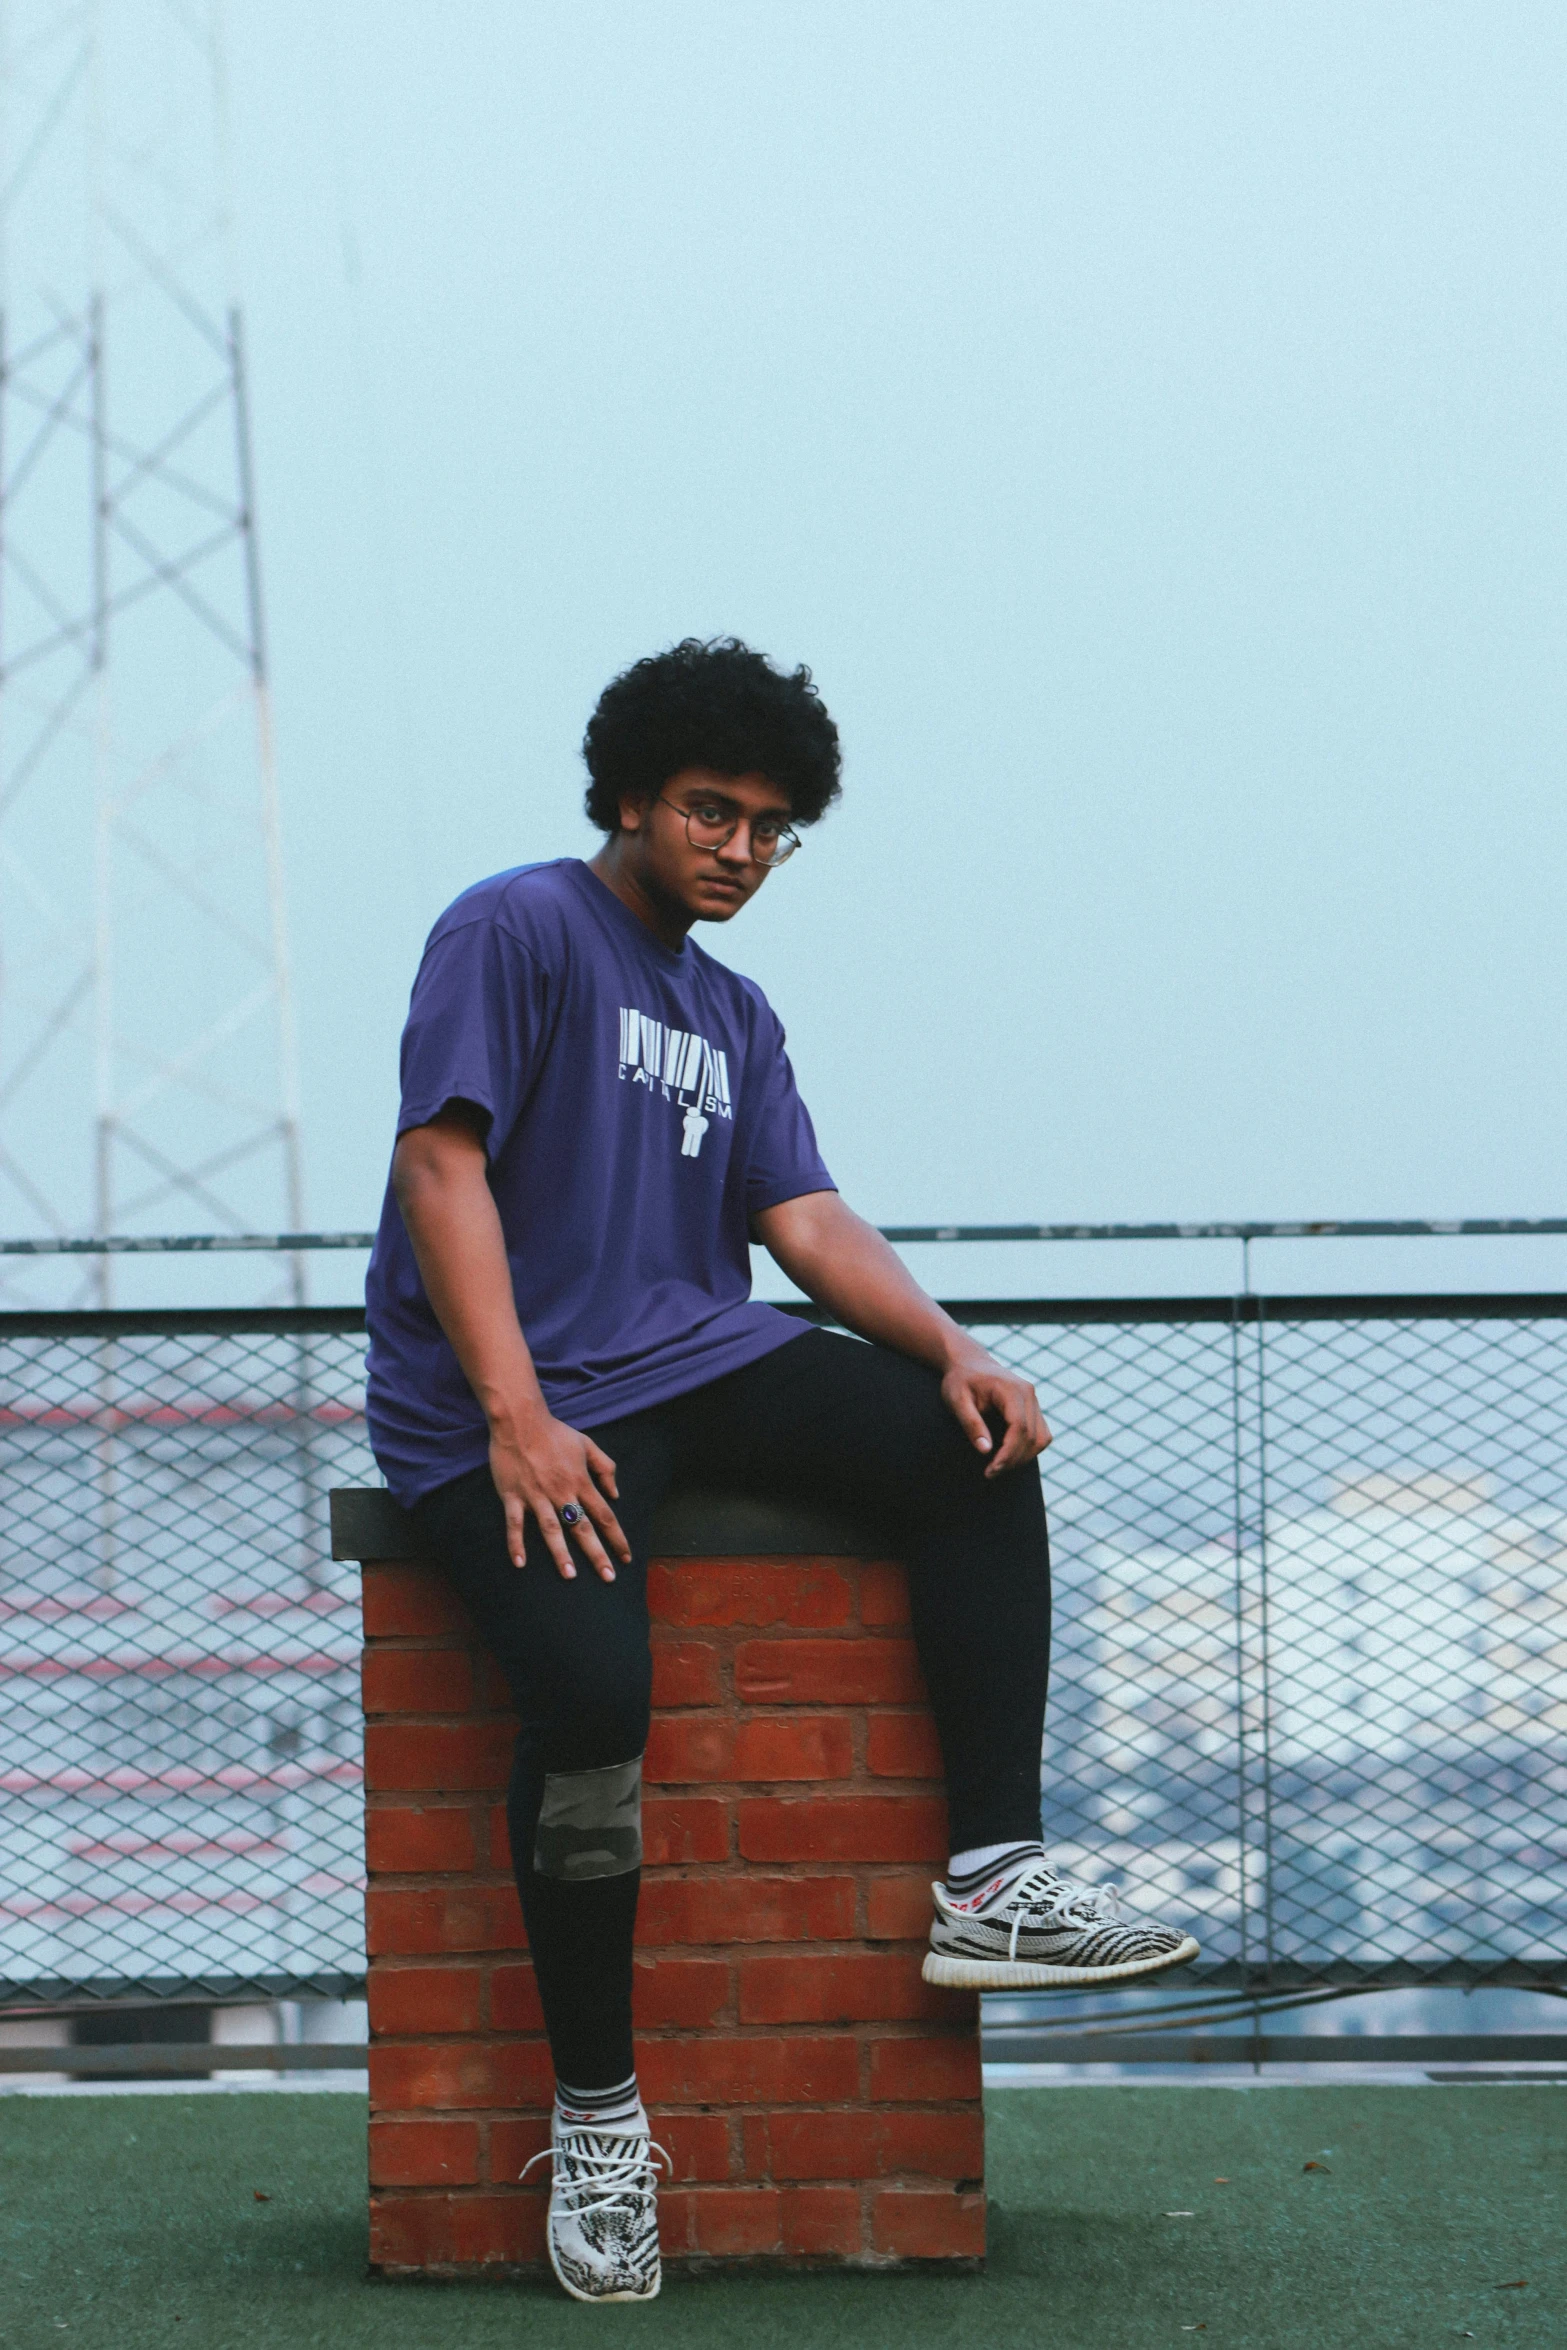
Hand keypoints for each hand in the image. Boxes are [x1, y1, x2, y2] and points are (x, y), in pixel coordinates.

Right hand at [488, 1409, 631, 1580]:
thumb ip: (605, 1467)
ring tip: (570, 1576)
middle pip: (583, 1528)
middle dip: (597, 1554)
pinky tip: (520, 1563)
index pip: (604, 1515)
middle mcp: (561, 1492)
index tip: (626, 1557)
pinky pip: (515, 1524)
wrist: (520, 1420)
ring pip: (552, 1530)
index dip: (617, 1538)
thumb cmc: (555, 1432)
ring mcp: (537, 1495)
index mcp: (580, 1481)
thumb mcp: (587, 1444)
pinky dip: (516, 1543)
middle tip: (608, 1577)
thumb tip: (615, 1494)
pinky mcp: (514, 1496)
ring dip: (561, 1554)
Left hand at [939, 1350, 1050, 1476]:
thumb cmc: (960, 1380)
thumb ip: (971, 1424)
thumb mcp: (956, 1400)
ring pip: (1041, 1439)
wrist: (969, 1362)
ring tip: (998, 1467)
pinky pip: (1041, 1435)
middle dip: (1014, 1460)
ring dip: (1023, 1458)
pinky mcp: (1034, 1408)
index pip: (1019, 1427)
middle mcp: (1029, 1393)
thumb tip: (986, 1450)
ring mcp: (1034, 1400)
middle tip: (990, 1473)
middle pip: (1033, 1436)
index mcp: (1011, 1389)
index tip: (991, 1469)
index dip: (1008, 1453)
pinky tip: (1008, 1456)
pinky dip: (1029, 1450)